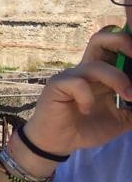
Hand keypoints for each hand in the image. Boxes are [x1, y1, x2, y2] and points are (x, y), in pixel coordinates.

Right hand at [23, 27, 131, 157]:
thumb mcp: (122, 119)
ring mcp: (71, 76)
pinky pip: (78, 84)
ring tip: (128, 97)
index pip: (115, 46)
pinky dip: (88, 98)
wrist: (60, 142)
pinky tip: (86, 110)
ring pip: (96, 65)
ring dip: (118, 79)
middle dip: (122, 42)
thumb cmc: (89, 127)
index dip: (128, 45)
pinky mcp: (57, 85)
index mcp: (103, 73)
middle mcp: (87, 69)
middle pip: (101, 38)